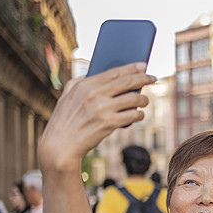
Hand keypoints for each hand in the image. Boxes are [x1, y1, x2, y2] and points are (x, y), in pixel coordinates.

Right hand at [38, 63, 155, 167]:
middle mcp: (94, 95)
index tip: (143, 65)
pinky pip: (133, 116)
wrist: (60, 146)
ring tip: (145, 101)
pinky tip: (139, 115)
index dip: (131, 68)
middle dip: (143, 78)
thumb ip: (79, 83)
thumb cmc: (64, 122)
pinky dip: (139, 115)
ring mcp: (102, 109)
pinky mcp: (109, 124)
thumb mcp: (66, 97)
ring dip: (143, 100)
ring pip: (133, 99)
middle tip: (153, 78)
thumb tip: (94, 75)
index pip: (113, 73)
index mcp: (84, 85)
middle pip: (127, 82)